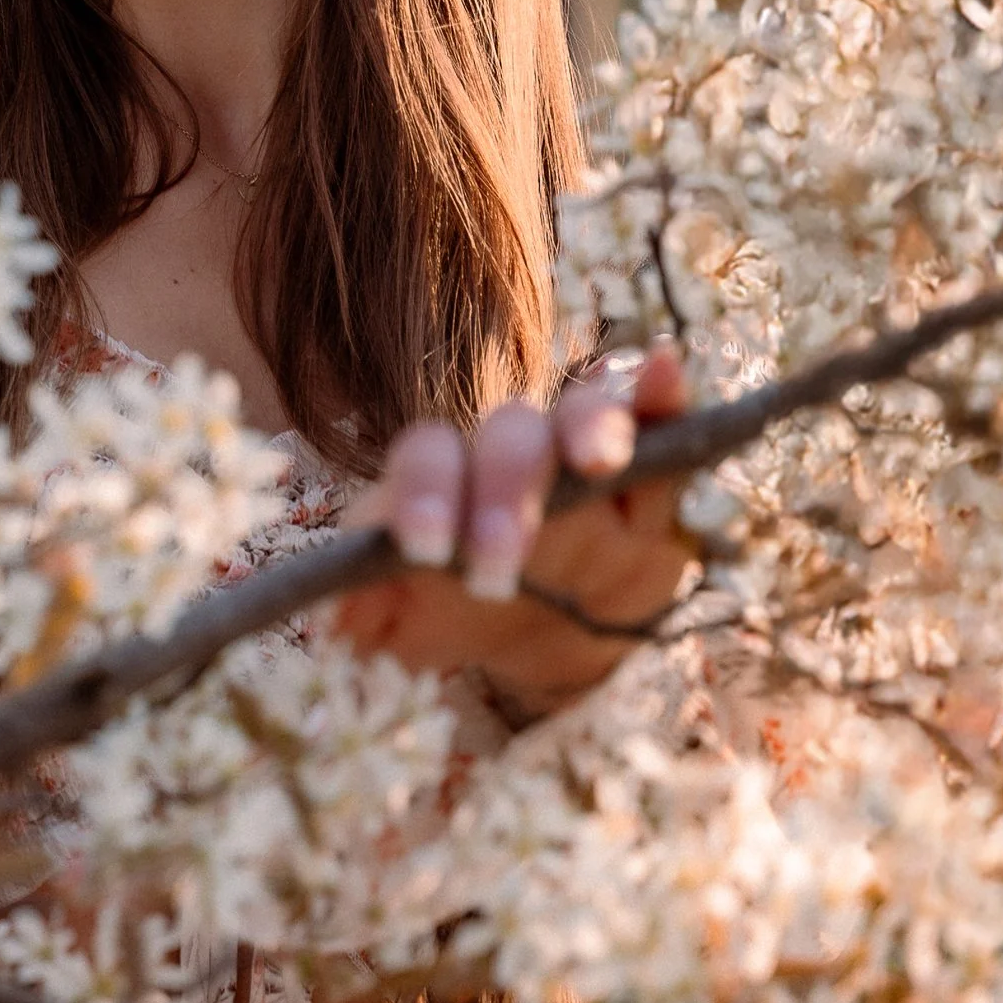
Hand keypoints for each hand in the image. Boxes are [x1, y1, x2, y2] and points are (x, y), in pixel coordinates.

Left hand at [333, 341, 694, 724]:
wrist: (538, 631)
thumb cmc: (455, 611)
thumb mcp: (405, 628)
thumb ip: (366, 613)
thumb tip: (332, 614)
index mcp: (444, 476)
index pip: (428, 456)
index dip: (422, 493)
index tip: (422, 550)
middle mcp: (513, 451)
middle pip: (510, 436)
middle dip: (505, 494)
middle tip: (496, 569)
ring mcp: (586, 457)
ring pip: (587, 415)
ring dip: (592, 426)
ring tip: (600, 460)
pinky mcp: (654, 485)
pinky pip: (665, 428)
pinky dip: (667, 395)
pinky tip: (669, 371)